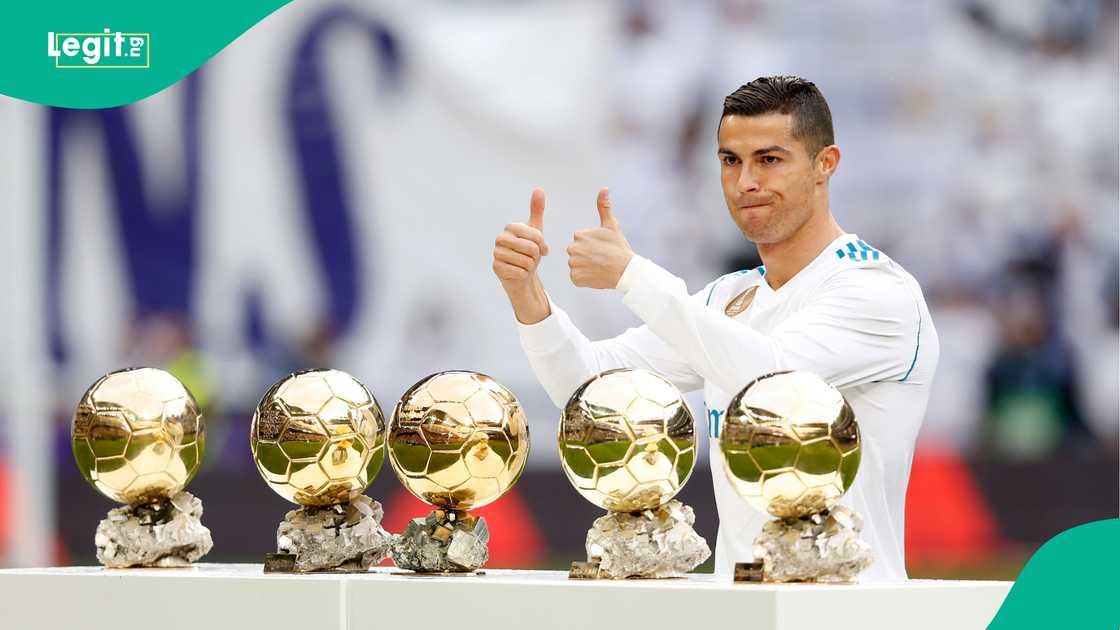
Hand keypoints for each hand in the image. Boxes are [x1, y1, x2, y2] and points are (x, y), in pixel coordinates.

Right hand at [492, 188, 550, 323]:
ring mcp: (496, 253)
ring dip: (530, 266)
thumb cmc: (529, 251)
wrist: (522, 273)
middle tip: (531, 257)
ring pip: (526, 262)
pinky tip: (519, 272)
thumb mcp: (536, 230)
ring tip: (524, 264)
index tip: (540, 248)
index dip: (543, 245)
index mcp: (511, 227)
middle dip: (536, 256)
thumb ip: (537, 210)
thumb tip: (538, 188)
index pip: (537, 235)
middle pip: (531, 248)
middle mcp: (500, 238)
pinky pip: (520, 272)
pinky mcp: (496, 268)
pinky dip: (524, 274)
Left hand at [567, 188, 633, 288]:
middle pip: (576, 253)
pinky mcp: (575, 278)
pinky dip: (584, 278)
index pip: (580, 241)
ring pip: (576, 265)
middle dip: (586, 256)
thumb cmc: (619, 247)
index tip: (602, 248)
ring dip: (585, 267)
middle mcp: (572, 249)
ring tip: (599, 267)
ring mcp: (573, 265)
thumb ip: (604, 207)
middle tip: (601, 258)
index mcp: (579, 235)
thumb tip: (604, 188)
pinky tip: (595, 275)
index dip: (592, 245)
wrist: (626, 271)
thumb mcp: (612, 225)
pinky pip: (576, 278)